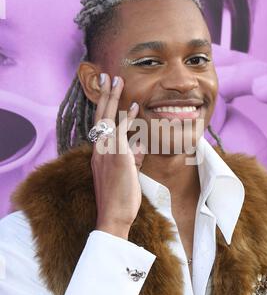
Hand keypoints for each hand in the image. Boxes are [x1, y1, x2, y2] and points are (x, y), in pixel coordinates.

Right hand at [91, 74, 144, 238]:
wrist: (113, 216)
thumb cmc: (119, 198)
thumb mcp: (125, 173)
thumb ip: (132, 156)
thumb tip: (140, 143)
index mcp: (98, 154)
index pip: (99, 125)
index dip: (103, 108)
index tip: (107, 94)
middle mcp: (99, 150)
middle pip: (100, 116)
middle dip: (104, 95)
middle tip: (108, 77)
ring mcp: (106, 152)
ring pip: (108, 119)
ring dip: (114, 99)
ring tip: (118, 81)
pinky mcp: (117, 156)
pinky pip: (123, 133)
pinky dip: (129, 119)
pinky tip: (136, 106)